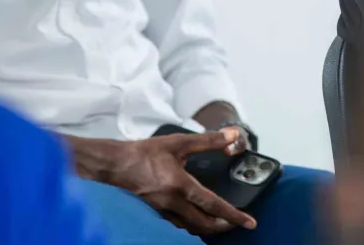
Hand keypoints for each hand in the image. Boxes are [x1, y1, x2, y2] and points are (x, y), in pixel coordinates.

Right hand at [104, 129, 256, 235]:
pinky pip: (177, 225)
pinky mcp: (154, 212)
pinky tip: (195, 220)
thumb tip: (233, 136)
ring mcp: (162, 211)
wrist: (114, 165)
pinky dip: (191, 225)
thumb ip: (208, 141)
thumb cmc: (145, 153)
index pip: (213, 205)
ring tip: (220, 224)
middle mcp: (173, 203)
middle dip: (223, 226)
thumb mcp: (179, 142)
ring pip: (189, 227)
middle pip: (203, 224)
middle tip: (237, 224)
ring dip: (207, 228)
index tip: (249, 222)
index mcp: (181, 186)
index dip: (233, 215)